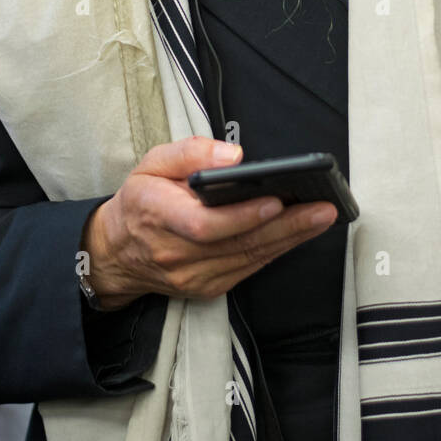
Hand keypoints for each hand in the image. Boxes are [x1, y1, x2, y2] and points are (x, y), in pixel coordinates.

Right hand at [82, 136, 337, 309]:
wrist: (118, 252)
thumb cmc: (140, 201)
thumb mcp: (151, 163)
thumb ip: (189, 152)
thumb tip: (233, 156)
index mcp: (157, 215)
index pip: (204, 225)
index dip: (243, 216)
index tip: (276, 200)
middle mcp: (175, 253)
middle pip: (238, 244)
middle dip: (285, 226)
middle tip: (321, 209)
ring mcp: (192, 277)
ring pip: (249, 258)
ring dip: (289, 239)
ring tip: (320, 217)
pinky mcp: (207, 288)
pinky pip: (248, 269)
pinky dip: (275, 251)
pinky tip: (298, 233)